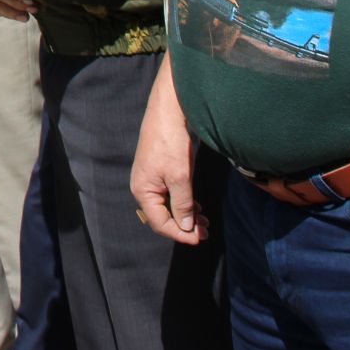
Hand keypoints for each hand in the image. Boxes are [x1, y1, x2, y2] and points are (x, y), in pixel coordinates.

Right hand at [129, 63, 206, 245]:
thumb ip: (182, 203)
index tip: (199, 238)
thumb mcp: (180, 177)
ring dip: (186, 216)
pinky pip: (171, 194)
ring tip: (206, 222)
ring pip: (168, 206)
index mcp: (143, 190)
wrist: (169, 111)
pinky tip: (197, 207)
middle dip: (184, 226)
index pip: (159, 222)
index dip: (179, 234)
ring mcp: (152, 178)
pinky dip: (184, 203)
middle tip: (206, 233)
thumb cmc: (170, 142)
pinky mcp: (161, 171)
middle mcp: (144, 187)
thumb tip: (185, 226)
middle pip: (163, 216)